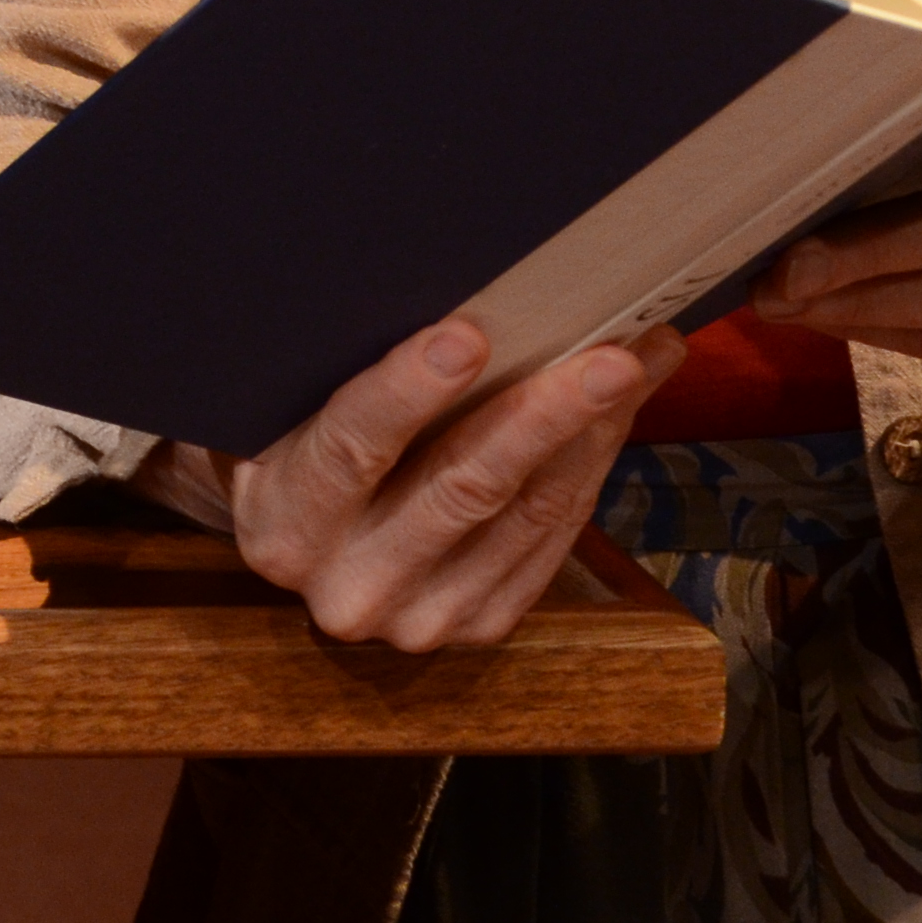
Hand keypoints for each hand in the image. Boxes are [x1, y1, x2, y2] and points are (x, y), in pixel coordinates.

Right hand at [137, 315, 680, 652]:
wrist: (307, 540)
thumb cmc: (297, 442)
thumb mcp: (287, 412)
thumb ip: (337, 375)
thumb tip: (448, 297)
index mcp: (282, 527)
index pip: (349, 449)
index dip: (407, 392)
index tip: (467, 336)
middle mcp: (350, 588)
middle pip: (460, 491)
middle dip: (543, 415)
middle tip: (608, 356)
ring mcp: (420, 620)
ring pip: (526, 514)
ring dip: (592, 432)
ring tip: (639, 360)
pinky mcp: (479, 625)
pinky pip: (552, 539)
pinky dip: (590, 466)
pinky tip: (617, 411)